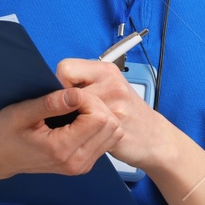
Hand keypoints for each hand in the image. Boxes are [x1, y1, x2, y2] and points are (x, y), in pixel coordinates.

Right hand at [0, 84, 123, 180]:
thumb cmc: (4, 135)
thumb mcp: (22, 113)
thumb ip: (51, 103)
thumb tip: (75, 93)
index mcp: (61, 149)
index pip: (99, 118)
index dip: (89, 99)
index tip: (71, 93)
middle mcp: (76, 161)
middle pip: (111, 125)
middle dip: (97, 105)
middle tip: (75, 99)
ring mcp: (81, 165)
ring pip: (113, 133)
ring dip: (100, 115)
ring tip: (77, 108)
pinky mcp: (84, 164)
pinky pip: (106, 140)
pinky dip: (99, 126)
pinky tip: (80, 119)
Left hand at [56, 57, 177, 173]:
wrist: (154, 136)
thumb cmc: (127, 111)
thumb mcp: (111, 87)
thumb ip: (85, 82)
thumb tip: (51, 85)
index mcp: (107, 70)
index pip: (65, 68)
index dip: (59, 84)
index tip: (65, 97)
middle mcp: (111, 83)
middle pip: (65, 90)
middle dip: (64, 105)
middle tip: (73, 113)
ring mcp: (114, 105)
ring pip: (71, 111)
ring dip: (70, 121)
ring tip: (82, 124)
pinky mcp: (114, 126)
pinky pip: (83, 129)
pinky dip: (80, 134)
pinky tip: (91, 134)